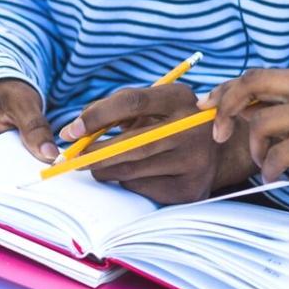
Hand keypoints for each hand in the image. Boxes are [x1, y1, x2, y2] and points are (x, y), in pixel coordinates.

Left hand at [60, 84, 254, 204]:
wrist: (218, 150)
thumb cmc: (170, 122)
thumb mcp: (152, 104)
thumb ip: (116, 108)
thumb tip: (75, 131)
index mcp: (180, 98)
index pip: (134, 101)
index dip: (98, 116)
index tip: (71, 130)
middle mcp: (192, 128)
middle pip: (133, 144)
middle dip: (96, 153)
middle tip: (73, 159)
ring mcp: (195, 162)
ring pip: (134, 171)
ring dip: (107, 171)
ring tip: (99, 166)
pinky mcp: (191, 190)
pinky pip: (144, 190)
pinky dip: (129, 184)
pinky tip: (134, 175)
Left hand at [201, 68, 288, 216]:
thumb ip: (283, 111)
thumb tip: (235, 106)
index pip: (261, 74)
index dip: (228, 89)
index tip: (209, 106)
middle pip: (254, 82)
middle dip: (226, 106)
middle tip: (218, 134)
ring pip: (262, 122)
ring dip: (258, 149)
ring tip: (270, 163)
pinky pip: (278, 152)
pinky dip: (271, 167)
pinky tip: (280, 175)